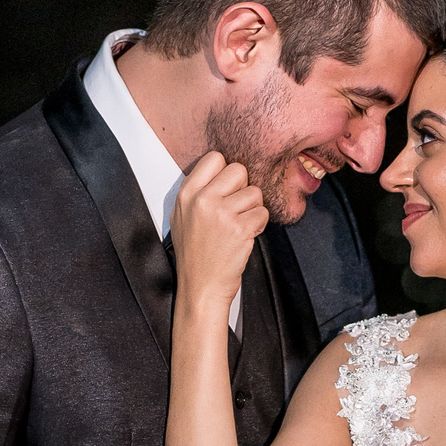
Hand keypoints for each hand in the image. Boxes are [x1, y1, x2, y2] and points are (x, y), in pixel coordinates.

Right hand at [170, 152, 267, 315]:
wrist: (201, 287)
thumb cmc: (195, 254)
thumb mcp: (183, 217)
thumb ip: (199, 192)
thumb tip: (221, 170)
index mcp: (186, 194)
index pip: (215, 158)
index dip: (226, 171)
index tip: (226, 187)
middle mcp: (202, 200)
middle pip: (239, 170)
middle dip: (243, 189)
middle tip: (235, 209)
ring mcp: (222, 213)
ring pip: (254, 193)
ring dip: (252, 210)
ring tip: (238, 227)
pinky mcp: (240, 229)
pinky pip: (262, 213)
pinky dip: (258, 226)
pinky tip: (244, 237)